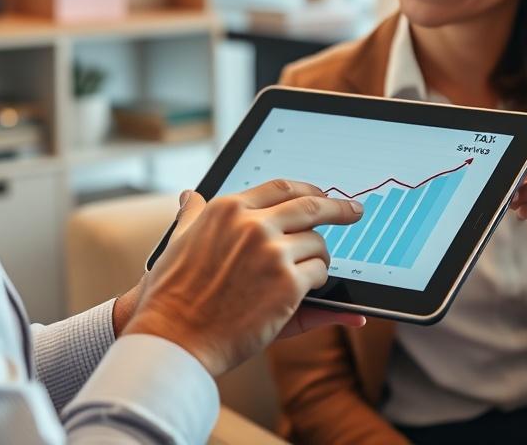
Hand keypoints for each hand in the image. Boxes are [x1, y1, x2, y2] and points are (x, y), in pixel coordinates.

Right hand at [123, 181, 365, 376]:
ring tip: (304, 275)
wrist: (174, 338)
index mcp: (227, 209)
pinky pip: (320, 274)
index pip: (281, 188)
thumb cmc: (172, 295)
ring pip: (317, 244)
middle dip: (338, 208)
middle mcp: (252, 224)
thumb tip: (189, 195)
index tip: (322, 194)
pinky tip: (301, 294)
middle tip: (354, 211)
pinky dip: (317, 283)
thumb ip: (192, 216)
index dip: (307, 190)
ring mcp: (272, 252)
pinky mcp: (288, 284)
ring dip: (317, 259)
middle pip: (310, 207)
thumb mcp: (178, 243)